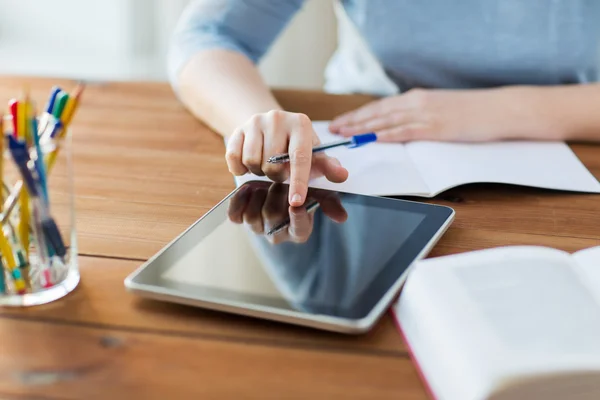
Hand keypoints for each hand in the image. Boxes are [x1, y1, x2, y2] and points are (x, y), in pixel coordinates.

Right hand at [226, 110, 348, 206]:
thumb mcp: (315, 155)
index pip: (300, 158)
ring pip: (252, 161)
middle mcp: (278, 118)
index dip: (298, 182)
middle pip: (272, 164)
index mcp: (301, 124)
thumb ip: (328, 167)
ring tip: (266, 165)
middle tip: (280, 171)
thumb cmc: (296, 146)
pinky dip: (240, 169)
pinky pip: (234, 158)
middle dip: (276, 176)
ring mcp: (255, 122)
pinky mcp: (237, 129)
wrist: (270, 127)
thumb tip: (342, 176)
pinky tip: (249, 165)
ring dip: (258, 172)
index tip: (296, 201)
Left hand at [227, 182, 347, 243]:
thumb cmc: (301, 171)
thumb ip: (329, 188)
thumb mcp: (318, 173)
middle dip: (276, 196)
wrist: (274, 165)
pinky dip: (240, 201)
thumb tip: (341, 215)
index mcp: (301, 228)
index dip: (299, 219)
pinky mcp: (241, 218)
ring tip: (264, 182)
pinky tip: (247, 189)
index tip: (297, 203)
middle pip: (274, 220)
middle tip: (278, 180)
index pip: (300, 231)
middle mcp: (279, 232)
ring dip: (259, 196)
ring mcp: (259, 227)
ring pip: (254, 219)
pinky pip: (236, 216)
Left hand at [329, 88, 535, 141]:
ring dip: (363, 128)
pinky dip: (387, 134)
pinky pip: (406, 131)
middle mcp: (417, 102)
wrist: (501, 108)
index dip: (359, 114)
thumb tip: (400, 126)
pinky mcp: (436, 127)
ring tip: (344, 135)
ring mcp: (426, 114)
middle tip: (334, 129)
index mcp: (417, 98)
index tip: (342, 121)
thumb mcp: (440, 108)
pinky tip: (373, 139)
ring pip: (386, 120)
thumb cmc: (473, 111)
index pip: (380, 106)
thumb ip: (419, 115)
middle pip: (378, 112)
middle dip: (354, 121)